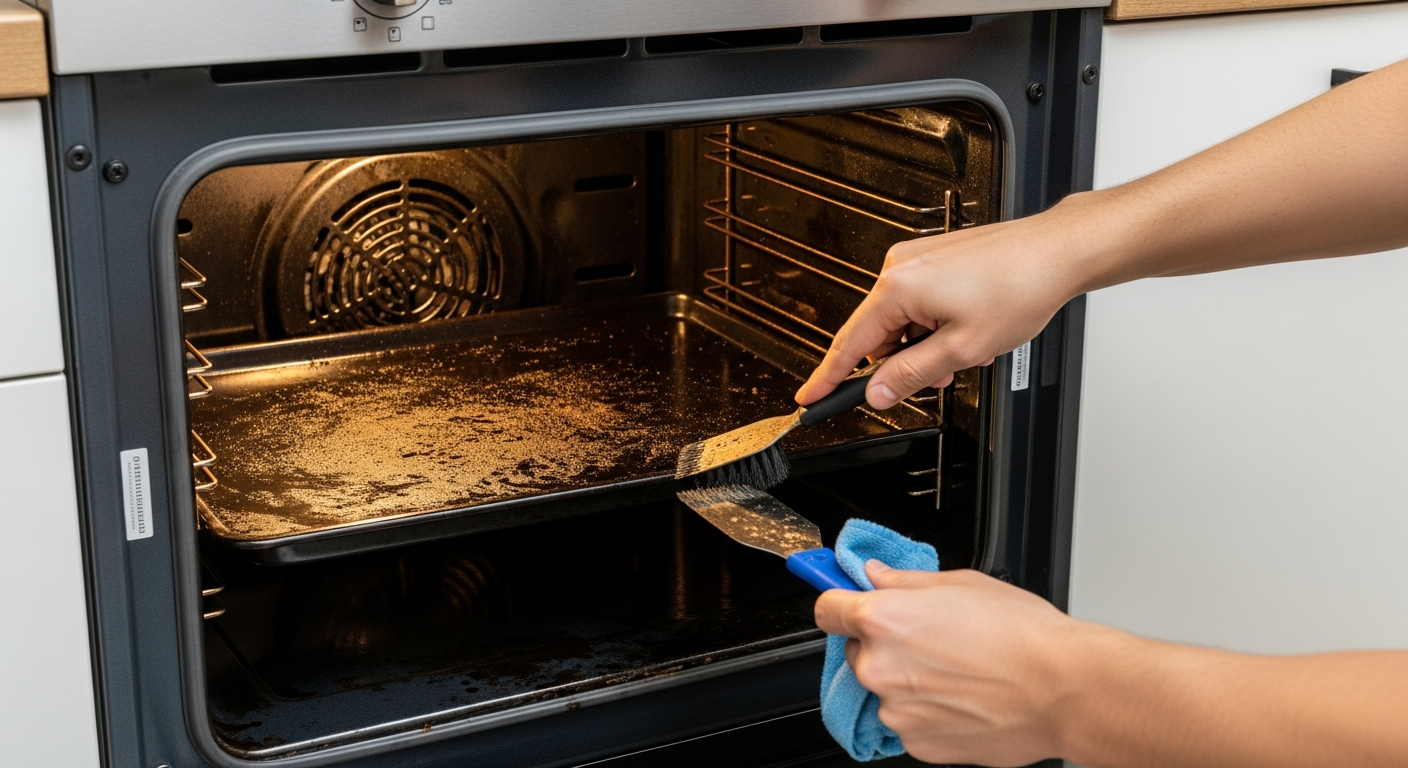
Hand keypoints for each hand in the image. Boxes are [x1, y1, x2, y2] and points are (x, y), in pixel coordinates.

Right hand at [795, 203, 1092, 409]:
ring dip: (926, 342)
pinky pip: (919, 300)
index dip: (829, 378)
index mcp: (899, 288)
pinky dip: (936, 321)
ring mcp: (917, 258)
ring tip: (967, 345)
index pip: (850, 345)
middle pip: (880, 334)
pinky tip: (967, 325)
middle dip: (905, 361)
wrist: (1056, 252)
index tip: (809, 397)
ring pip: (903, 320)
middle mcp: (900, 266)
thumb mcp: (961, 349)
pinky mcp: (934, 256)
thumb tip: (877, 393)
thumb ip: (911, 376)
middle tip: (942, 374)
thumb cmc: (1020, 287)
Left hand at [813, 563, 1098, 766]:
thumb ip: (905, 581)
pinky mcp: (916, 743)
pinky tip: (963, 697)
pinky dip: (926, 711)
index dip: (839, 602)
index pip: (826, 608)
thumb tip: (876, 577)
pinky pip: (907, 721)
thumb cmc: (1023, 634)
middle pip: (857, 650)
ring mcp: (895, 710)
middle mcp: (880, 666)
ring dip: (907, 681)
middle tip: (931, 639)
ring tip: (958, 671)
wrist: (1064, 690)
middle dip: (884, 644)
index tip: (844, 602)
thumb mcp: (961, 583)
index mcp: (884, 619)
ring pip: (884, 689)